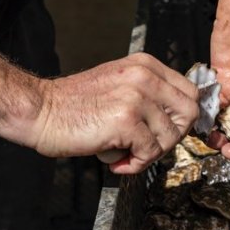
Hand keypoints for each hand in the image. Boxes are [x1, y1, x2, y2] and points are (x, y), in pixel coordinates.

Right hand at [28, 53, 198, 173]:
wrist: (40, 111)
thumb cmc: (74, 103)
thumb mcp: (119, 83)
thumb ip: (148, 93)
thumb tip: (176, 118)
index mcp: (145, 65)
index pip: (190, 91)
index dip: (183, 117)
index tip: (167, 131)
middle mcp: (145, 77)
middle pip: (189, 113)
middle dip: (172, 136)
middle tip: (147, 145)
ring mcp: (137, 97)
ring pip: (170, 137)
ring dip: (149, 154)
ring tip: (124, 152)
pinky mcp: (126, 120)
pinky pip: (150, 153)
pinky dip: (135, 164)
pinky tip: (116, 160)